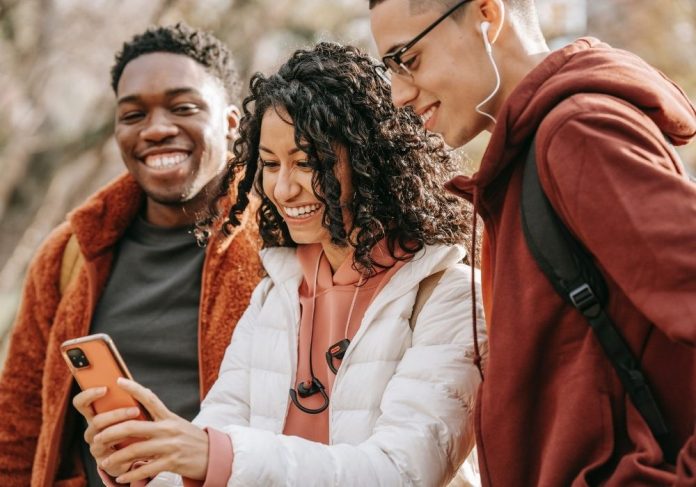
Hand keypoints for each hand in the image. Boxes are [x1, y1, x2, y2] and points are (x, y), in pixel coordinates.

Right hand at [72, 386, 142, 477]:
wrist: (134, 454)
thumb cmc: (131, 427)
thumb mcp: (128, 412)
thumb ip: (127, 400)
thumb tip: (136, 386)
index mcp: (94, 415)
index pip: (80, 403)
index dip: (88, 395)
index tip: (105, 388)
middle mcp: (92, 430)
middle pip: (96, 421)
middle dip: (117, 414)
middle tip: (135, 410)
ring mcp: (95, 446)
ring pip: (103, 436)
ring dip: (122, 429)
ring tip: (139, 425)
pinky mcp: (103, 461)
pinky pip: (111, 453)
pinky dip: (125, 445)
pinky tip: (137, 441)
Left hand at [93, 378, 209, 483]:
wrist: (214, 455)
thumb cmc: (191, 439)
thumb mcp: (177, 424)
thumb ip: (159, 420)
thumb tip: (138, 412)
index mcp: (169, 417)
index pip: (149, 398)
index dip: (133, 388)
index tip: (118, 381)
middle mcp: (168, 428)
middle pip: (133, 426)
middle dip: (111, 432)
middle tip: (97, 437)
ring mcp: (170, 446)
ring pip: (136, 450)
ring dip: (116, 457)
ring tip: (105, 462)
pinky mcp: (172, 462)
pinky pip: (146, 469)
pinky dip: (131, 474)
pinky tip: (121, 477)